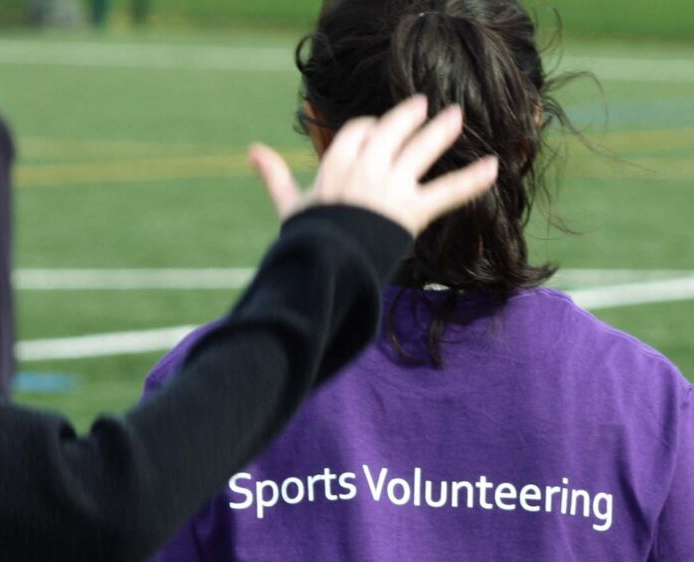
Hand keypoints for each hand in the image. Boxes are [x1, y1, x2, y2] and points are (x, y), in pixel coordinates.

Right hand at [249, 95, 498, 235]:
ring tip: (456, 117)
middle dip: (408, 116)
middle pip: (392, 130)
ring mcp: (391, 187)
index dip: (370, 128)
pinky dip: (472, 179)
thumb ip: (276, 176)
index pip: (359, 131)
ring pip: (421, 149)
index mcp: (336, 164)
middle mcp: (366, 168)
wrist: (324, 270)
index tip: (377, 129)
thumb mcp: (289, 206)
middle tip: (424, 106)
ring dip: (442, 130)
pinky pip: (448, 191)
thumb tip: (252, 151)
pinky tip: (494, 166)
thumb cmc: (306, 241)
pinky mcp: (412, 211)